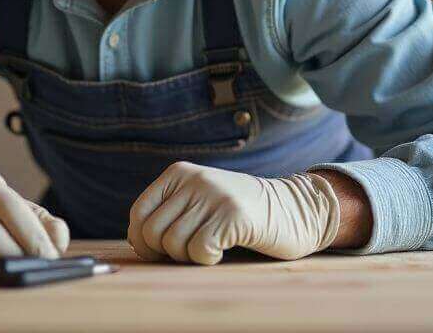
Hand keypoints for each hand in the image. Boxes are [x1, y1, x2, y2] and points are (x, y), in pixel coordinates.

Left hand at [127, 161, 339, 264]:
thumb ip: (170, 212)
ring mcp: (214, 196)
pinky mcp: (233, 216)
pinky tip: (222, 252)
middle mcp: (194, 180)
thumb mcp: (200, 199)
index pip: (139, 213)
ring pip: (173, 244)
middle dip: (165, 254)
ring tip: (209, 248)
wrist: (295, 209)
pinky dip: (206, 260)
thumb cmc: (241, 213)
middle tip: (190, 253)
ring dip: (188, 258)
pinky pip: (199, 250)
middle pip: (152, 232)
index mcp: (179, 173)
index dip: (143, 242)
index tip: (162, 253)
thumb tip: (137, 242)